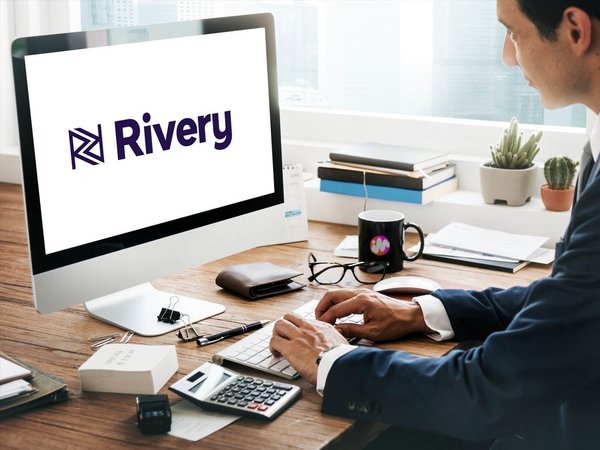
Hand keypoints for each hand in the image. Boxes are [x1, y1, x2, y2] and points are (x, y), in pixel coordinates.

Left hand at [269, 313, 347, 384]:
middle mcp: (308, 328)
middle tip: (283, 336)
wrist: (337, 366)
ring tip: (277, 344)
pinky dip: (272, 347)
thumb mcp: (342, 342)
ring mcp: (298, 337)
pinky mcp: (290, 348)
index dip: (296, 325)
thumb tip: (337, 339)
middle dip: (284, 326)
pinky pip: (274, 341)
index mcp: (321, 326)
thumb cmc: (341, 358)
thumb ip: (335, 338)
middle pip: (288, 317)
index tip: (296, 333)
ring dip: (276, 334)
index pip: (303, 319)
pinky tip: (276, 354)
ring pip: (279, 325)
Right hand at [315, 288, 430, 341]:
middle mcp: (360, 293)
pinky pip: (345, 295)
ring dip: (328, 304)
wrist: (410, 316)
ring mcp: (362, 292)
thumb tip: (336, 331)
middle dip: (322, 307)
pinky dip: (337, 302)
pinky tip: (337, 313)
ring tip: (325, 317)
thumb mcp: (373, 332)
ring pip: (337, 293)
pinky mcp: (365, 294)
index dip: (325, 319)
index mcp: (361, 302)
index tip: (320, 327)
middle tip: (318, 320)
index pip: (336, 309)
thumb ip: (352, 330)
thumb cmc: (395, 323)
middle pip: (332, 295)